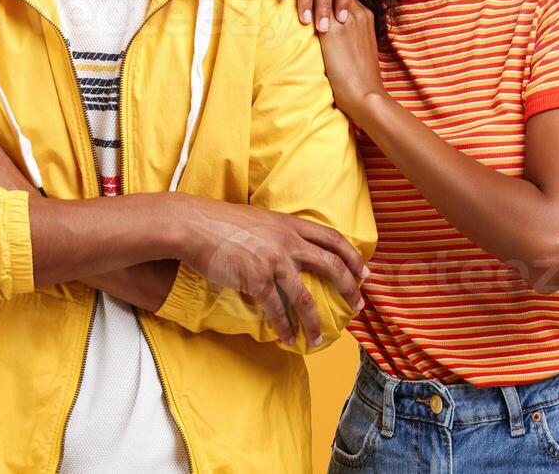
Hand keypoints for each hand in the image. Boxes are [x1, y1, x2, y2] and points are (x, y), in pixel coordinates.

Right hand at [171, 197, 367, 347]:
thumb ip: (278, 232)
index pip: (332, 239)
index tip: (364, 273)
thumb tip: (289, 247)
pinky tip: (288, 339)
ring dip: (315, 322)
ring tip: (320, 338)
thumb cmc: (220, 222)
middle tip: (358, 305)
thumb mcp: (259, 219)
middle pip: (330, 266)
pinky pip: (277, 310)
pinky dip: (284, 328)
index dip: (352, 256)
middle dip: (349, 288)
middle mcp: (288, 242)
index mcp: (290, 225)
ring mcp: (273, 262)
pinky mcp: (256, 280)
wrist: (194, 226)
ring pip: (305, 298)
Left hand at [316, 0, 386, 107]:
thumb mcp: (358, 47)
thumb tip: (328, 29)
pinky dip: (304, 1)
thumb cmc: (359, 76)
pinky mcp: (333, 31)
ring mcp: (346, 21)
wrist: (365, 94)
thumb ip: (347, 34)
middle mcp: (358, 14)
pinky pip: (315, 8)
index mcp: (366, 17)